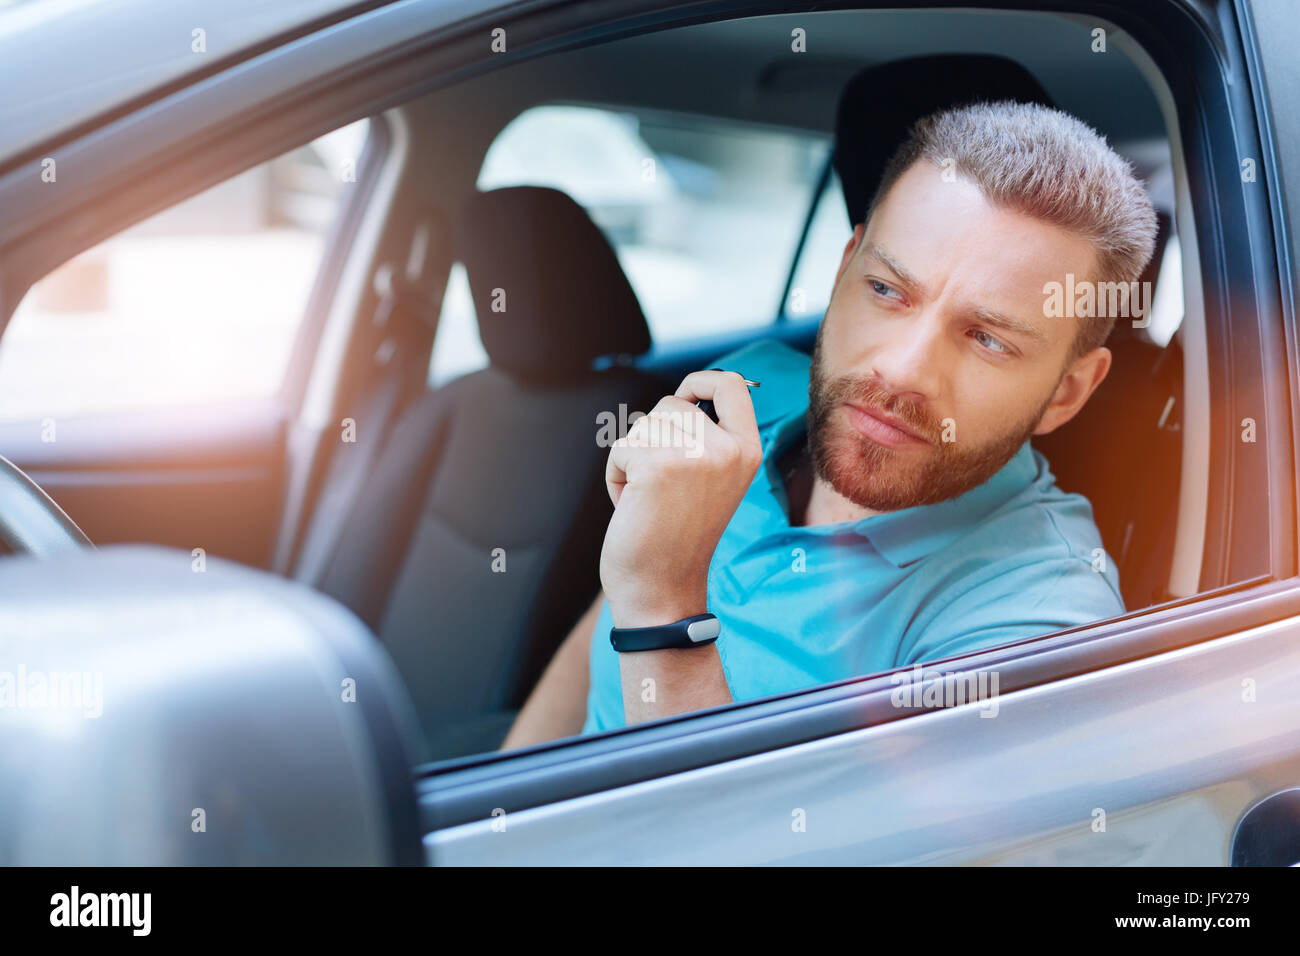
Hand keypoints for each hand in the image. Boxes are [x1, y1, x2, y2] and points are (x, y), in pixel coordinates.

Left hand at [600, 370, 762, 627]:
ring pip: (643, 425)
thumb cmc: (677, 536)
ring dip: (632, 458)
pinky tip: (631, 506)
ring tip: (648, 499)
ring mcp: (695, 455)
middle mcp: (728, 450)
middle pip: (672, 404)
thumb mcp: (711, 480)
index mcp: (747, 451)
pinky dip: (616, 475)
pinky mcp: (658, 465)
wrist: (662, 589)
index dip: (701, 381)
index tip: (685, 398)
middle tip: (661, 487)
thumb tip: (685, 396)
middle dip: (653, 437)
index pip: (732, 385)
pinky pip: (621, 448)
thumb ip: (707, 439)